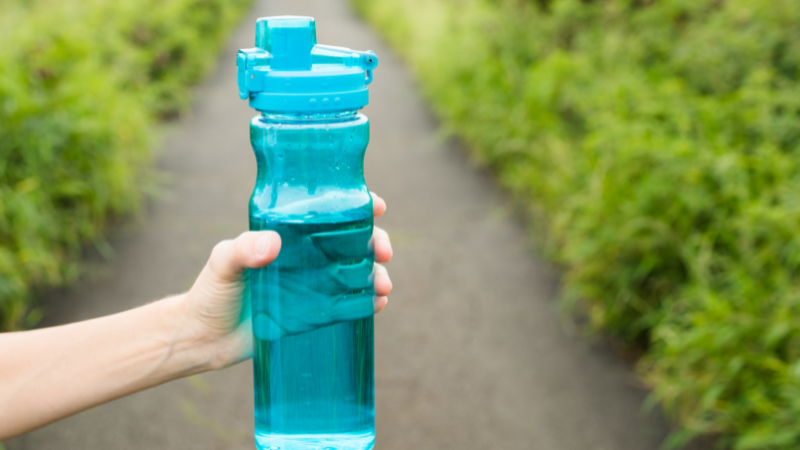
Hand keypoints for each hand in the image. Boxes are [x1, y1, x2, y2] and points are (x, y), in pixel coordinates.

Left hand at [179, 193, 392, 369]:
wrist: (204, 339)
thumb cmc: (210, 293)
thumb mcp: (222, 263)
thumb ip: (243, 249)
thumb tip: (273, 244)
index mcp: (289, 234)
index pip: (327, 212)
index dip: (356, 205)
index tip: (376, 206)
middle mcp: (306, 257)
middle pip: (352, 241)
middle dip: (376, 242)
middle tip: (384, 253)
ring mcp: (313, 285)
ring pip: (357, 272)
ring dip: (377, 275)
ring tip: (383, 287)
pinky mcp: (316, 314)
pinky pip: (350, 304)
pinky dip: (368, 302)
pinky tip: (377, 304)